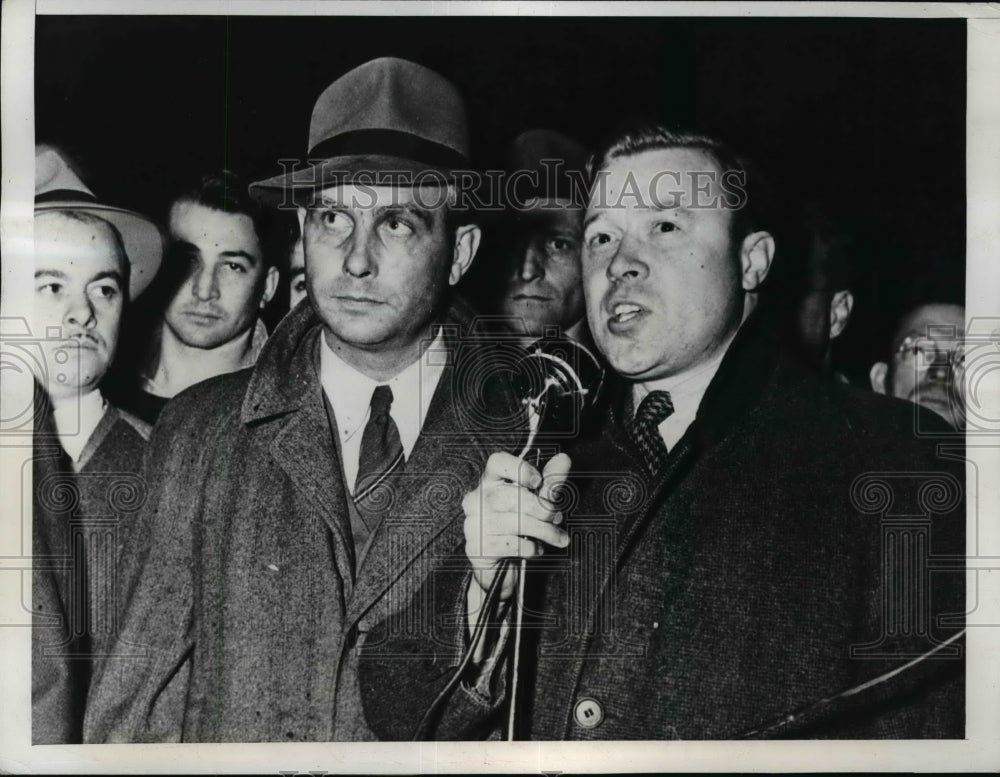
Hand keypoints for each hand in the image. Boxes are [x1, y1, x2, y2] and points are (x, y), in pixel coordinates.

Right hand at [462, 452, 571, 600]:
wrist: (506, 568)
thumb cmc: (522, 529)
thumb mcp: (540, 503)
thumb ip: (551, 482)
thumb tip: (564, 458)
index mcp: (490, 481)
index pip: (497, 462)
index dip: (519, 468)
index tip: (538, 482)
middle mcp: (476, 499)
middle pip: (509, 495)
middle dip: (540, 508)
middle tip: (557, 517)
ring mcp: (473, 524)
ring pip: (513, 522)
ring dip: (543, 530)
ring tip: (556, 537)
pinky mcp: (476, 547)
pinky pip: (508, 544)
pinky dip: (529, 547)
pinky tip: (536, 549)